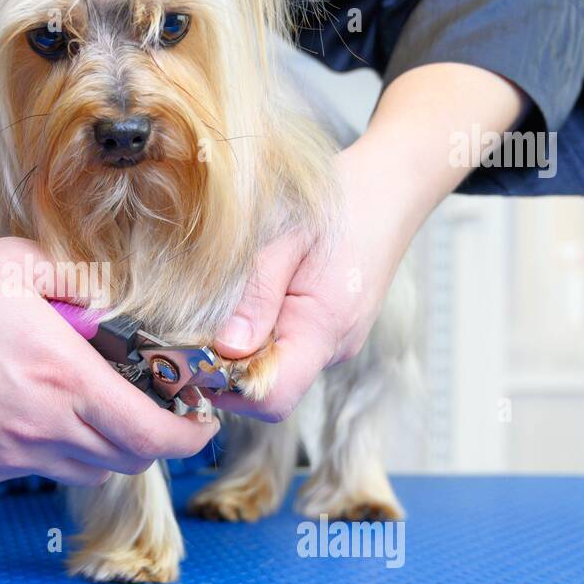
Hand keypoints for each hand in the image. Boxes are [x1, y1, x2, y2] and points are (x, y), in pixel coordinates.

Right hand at [0, 237, 218, 485]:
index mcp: (65, 378)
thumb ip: (80, 276)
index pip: (153, 433)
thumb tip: (124, 293)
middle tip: (157, 407)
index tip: (200, 416)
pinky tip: (42, 411)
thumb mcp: (14, 264)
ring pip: (91, 470)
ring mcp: (16, 455)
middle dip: (156, 438)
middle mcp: (47, 427)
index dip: (189, 434)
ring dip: (110, 446)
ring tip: (100, 408)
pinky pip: (45, 469)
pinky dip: (62, 449)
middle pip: (130, 459)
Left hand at [207, 62, 527, 421]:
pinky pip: (288, 350)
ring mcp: (335, 343)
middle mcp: (334, 347)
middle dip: (225, 370)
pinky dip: (260, 337)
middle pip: (268, 390)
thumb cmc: (341, 204)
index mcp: (324, 328)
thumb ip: (256, 295)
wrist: (391, 187)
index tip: (193, 355)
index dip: (226, 386)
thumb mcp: (286, 239)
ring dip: (242, 351)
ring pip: (276, 371)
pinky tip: (251, 301)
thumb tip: (226, 347)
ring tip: (225, 306)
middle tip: (194, 328)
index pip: (272, 396)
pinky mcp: (330, 332)